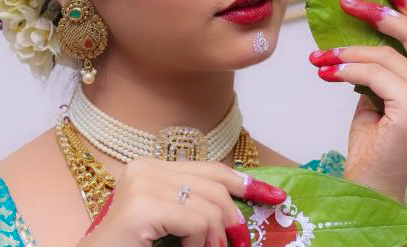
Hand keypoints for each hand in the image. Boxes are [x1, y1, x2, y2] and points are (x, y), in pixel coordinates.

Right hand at [77, 158, 285, 246]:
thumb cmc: (134, 246)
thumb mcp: (170, 222)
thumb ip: (196, 207)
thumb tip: (239, 209)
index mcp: (151, 167)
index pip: (210, 168)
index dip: (245, 182)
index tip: (273, 196)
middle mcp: (145, 168)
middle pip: (214, 184)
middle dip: (235, 216)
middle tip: (240, 244)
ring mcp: (142, 184)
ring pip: (209, 205)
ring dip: (217, 237)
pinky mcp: (142, 206)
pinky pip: (196, 220)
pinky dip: (201, 242)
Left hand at [308, 0, 406, 201]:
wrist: (372, 182)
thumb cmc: (376, 138)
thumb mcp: (383, 89)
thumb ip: (387, 60)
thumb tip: (363, 17)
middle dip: (380, 10)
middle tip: (346, 1)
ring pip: (389, 54)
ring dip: (348, 51)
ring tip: (321, 57)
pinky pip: (376, 73)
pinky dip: (347, 68)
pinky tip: (327, 72)